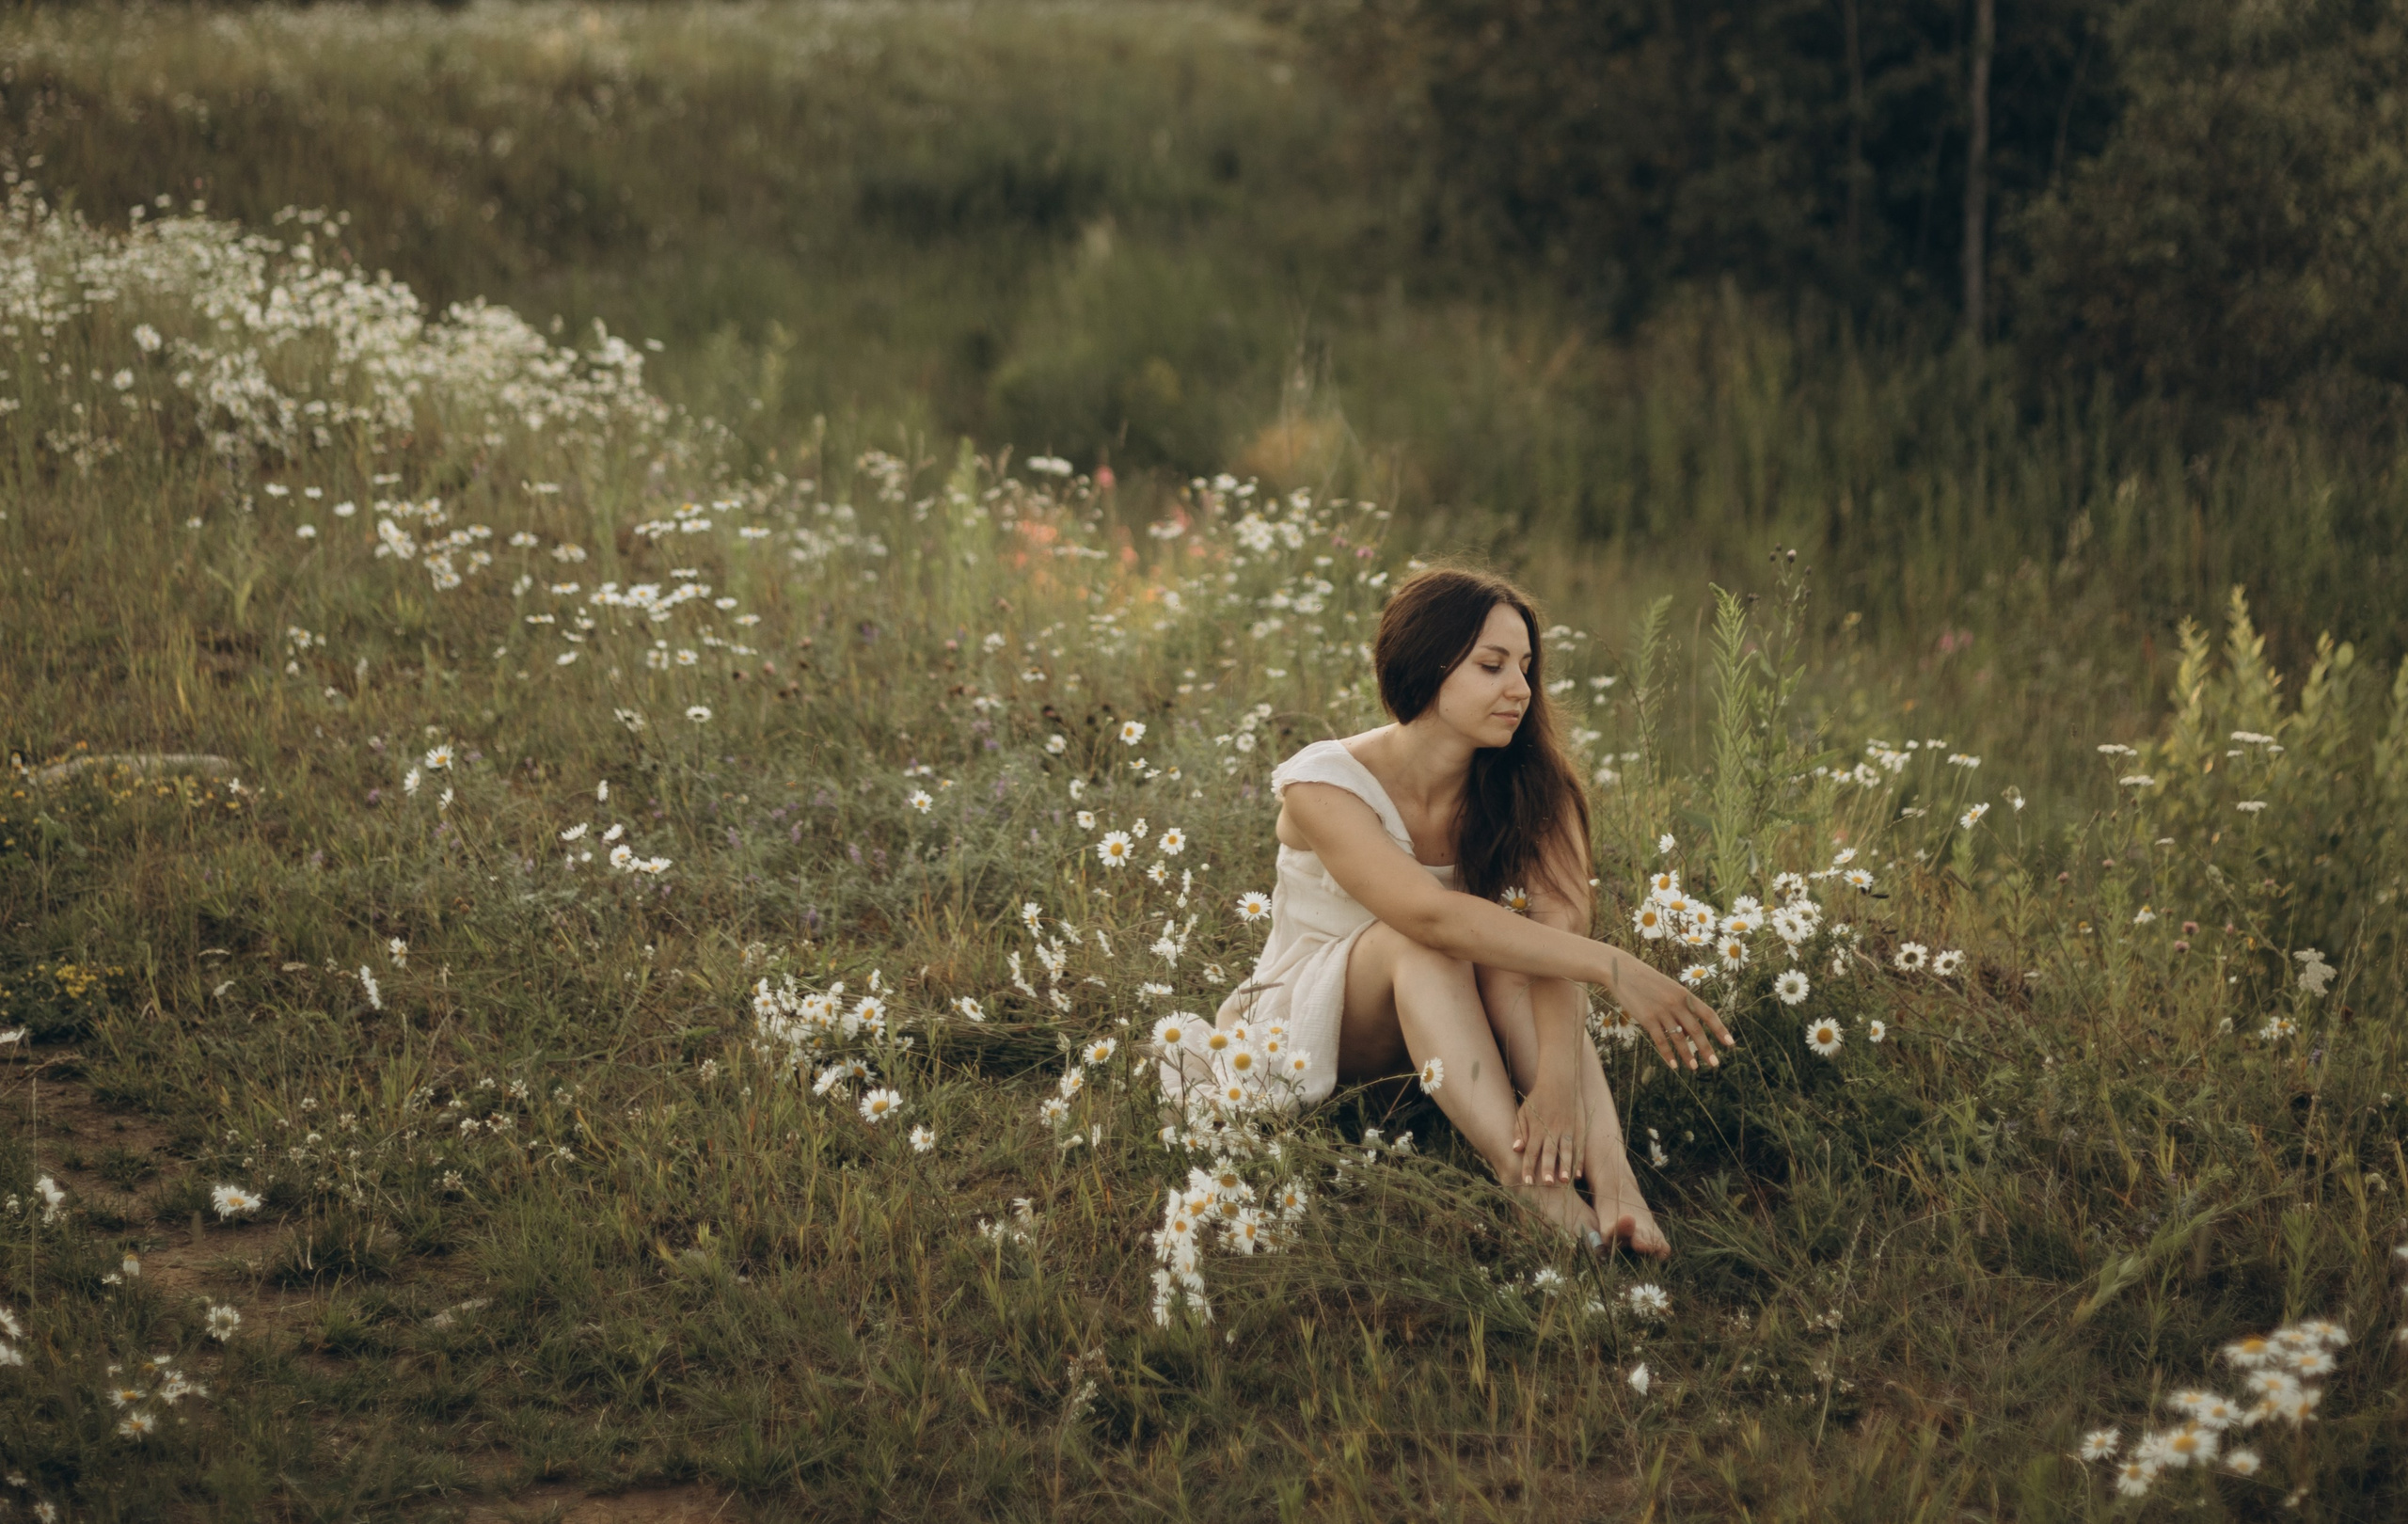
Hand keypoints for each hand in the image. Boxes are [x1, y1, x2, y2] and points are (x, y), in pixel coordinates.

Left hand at [1511, 1073, 1585, 1185]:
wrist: (1559, 1082)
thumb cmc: (1538, 1099)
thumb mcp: (1524, 1112)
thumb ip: (1519, 1131)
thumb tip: (1515, 1149)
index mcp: (1537, 1128)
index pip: (1531, 1151)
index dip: (1528, 1167)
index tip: (1526, 1182)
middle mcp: (1552, 1130)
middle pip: (1549, 1152)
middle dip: (1548, 1168)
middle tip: (1547, 1184)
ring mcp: (1567, 1130)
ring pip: (1566, 1151)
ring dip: (1565, 1166)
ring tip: (1565, 1181)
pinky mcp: (1579, 1128)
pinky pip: (1579, 1147)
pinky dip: (1579, 1161)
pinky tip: (1578, 1174)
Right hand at [1602, 948, 1735, 1070]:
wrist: (1623, 971)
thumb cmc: (1648, 982)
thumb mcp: (1670, 990)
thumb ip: (1681, 1009)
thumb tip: (1689, 1033)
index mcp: (1685, 994)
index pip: (1708, 1014)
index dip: (1720, 1029)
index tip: (1730, 1044)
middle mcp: (1676, 1003)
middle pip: (1696, 1030)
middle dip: (1706, 1048)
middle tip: (1714, 1064)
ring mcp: (1661, 1011)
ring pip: (1679, 1038)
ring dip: (1687, 1055)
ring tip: (1694, 1067)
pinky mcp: (1647, 1018)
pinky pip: (1660, 1040)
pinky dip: (1668, 1054)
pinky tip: (1673, 1065)